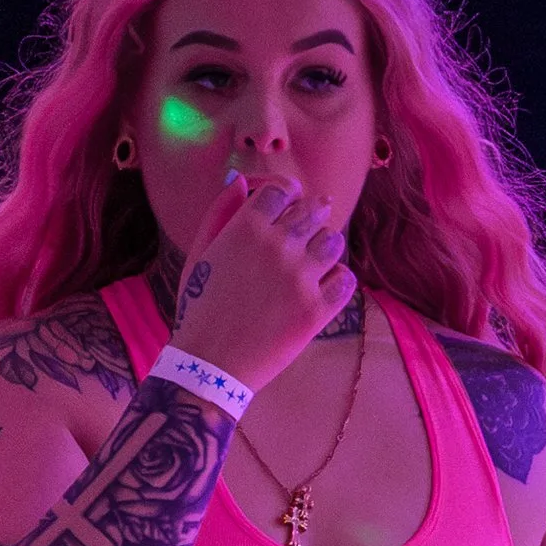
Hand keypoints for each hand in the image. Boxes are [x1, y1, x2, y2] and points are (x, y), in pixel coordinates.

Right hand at [163, 173, 352, 394]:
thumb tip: (241, 180)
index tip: (285, 211)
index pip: (285, 188)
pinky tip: (323, 288)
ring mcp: (299, 278)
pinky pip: (345, 280)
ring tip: (310, 266)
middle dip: (310, 219)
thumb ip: (219, 212)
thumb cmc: (199, 308)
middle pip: (315, 210)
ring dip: (324, 249)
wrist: (208, 365)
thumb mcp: (200, 254)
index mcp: (246, 227)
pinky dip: (338, 281)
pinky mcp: (315, 310)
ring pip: (333, 241)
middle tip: (302, 238)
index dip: (288, 196)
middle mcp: (277, 246)